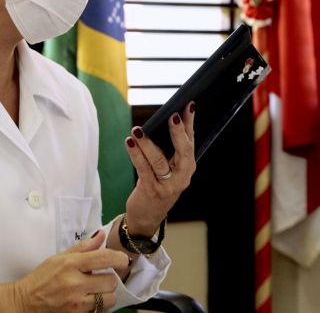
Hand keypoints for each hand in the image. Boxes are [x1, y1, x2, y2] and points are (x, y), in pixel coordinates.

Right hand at [13, 230, 127, 311]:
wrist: (27, 301)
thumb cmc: (43, 277)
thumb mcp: (59, 257)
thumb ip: (83, 248)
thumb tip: (101, 236)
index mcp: (70, 264)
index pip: (104, 258)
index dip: (119, 258)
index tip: (123, 260)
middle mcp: (75, 283)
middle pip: (111, 281)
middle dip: (110, 279)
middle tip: (101, 277)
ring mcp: (77, 303)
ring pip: (109, 299)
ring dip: (107, 294)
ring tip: (97, 291)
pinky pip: (100, 311)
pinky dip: (99, 306)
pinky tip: (90, 300)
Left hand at [123, 101, 196, 234]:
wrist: (148, 215)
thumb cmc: (159, 184)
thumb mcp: (169, 167)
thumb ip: (169, 147)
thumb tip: (164, 118)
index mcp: (188, 166)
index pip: (191, 140)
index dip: (190, 122)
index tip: (189, 104)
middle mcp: (182, 176)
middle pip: (183, 151)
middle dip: (178, 132)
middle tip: (172, 115)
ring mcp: (168, 185)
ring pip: (159, 160)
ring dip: (147, 143)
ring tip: (138, 130)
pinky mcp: (151, 190)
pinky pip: (143, 169)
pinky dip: (135, 154)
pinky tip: (129, 142)